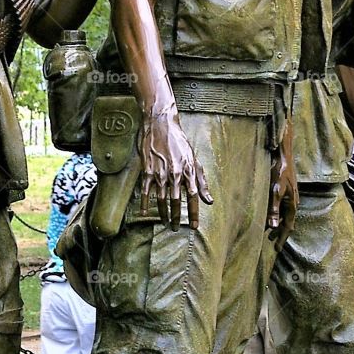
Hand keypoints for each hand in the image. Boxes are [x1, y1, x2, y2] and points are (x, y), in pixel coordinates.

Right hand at [138, 111, 212, 229]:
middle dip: (176, 217)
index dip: (193, 213)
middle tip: (175, 228)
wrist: (161, 125)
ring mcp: (160, 172)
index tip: (194, 226)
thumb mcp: (194, 160)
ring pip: (161, 198)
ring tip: (165, 223)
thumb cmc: (179, 143)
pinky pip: (145, 190)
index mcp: (188, 170)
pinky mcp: (147, 170)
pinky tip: (145, 213)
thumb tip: (209, 201)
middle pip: (176, 201)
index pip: (193, 197)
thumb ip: (201, 182)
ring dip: (163, 213)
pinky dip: (145, 203)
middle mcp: (175, 173)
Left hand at [268, 127, 297, 247]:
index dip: (282, 238)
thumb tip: (272, 226)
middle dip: (281, 234)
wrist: (283, 157)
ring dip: (279, 225)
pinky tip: (271, 217)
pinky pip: (283, 209)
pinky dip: (278, 216)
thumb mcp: (274, 191)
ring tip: (270, 234)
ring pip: (285, 216)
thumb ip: (273, 209)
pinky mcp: (287, 193)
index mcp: (292, 205)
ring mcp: (291, 198)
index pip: (288, 226)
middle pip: (288, 223)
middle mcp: (293, 203)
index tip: (277, 249)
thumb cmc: (278, 173)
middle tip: (273, 244)